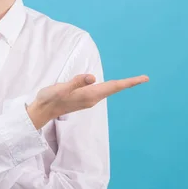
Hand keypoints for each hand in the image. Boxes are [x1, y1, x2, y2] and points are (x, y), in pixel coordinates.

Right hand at [27, 73, 148, 128]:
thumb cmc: (49, 98)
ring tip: (133, 81)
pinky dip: (111, 86)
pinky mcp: (83, 98)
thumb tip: (93, 77)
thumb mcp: (61, 88)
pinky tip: (112, 85)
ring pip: (108, 90)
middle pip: (114, 89)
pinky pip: (101, 91)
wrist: (42, 111)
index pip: (113, 87)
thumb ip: (76, 82)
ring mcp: (88, 99)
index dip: (128, 82)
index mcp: (89, 95)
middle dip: (128, 84)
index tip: (143, 79)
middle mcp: (92, 98)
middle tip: (144, 78)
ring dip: (120, 85)